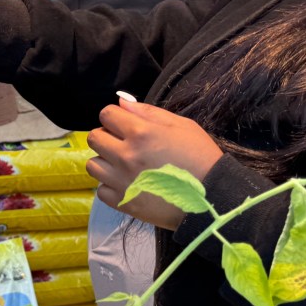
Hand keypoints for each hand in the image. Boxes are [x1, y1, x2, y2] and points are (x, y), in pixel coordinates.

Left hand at [86, 97, 222, 230]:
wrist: (212, 199)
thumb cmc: (200, 157)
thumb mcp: (182, 126)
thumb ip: (149, 112)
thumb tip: (122, 103)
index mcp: (140, 132)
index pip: (106, 114)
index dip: (115, 117)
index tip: (125, 124)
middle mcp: (125, 155)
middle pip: (94, 138)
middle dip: (107, 136)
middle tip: (124, 144)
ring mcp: (121, 181)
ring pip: (92, 164)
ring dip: (106, 161)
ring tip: (123, 165)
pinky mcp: (123, 202)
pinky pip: (101, 190)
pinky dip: (111, 186)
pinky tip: (127, 184)